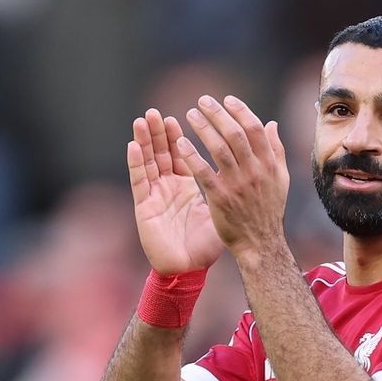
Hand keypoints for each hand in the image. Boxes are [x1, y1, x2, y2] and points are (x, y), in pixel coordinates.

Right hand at [128, 108, 223, 273]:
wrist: (190, 269)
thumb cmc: (205, 244)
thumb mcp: (221, 208)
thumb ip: (230, 184)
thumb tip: (247, 165)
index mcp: (186, 187)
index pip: (182, 155)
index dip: (180, 135)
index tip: (183, 114)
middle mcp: (168, 188)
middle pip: (162, 153)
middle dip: (160, 132)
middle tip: (157, 111)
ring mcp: (155, 196)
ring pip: (148, 162)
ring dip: (145, 140)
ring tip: (143, 119)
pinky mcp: (144, 207)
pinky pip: (140, 181)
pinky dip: (136, 163)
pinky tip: (134, 145)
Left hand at [174, 95, 289, 260]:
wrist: (261, 243)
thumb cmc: (269, 210)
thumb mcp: (280, 179)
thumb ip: (276, 150)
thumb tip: (271, 123)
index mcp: (270, 164)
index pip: (255, 129)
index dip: (240, 110)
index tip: (226, 99)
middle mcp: (255, 171)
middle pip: (236, 134)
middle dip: (218, 114)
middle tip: (202, 100)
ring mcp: (237, 185)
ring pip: (219, 149)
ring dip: (203, 128)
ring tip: (190, 114)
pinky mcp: (220, 198)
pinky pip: (203, 172)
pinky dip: (192, 155)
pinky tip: (180, 143)